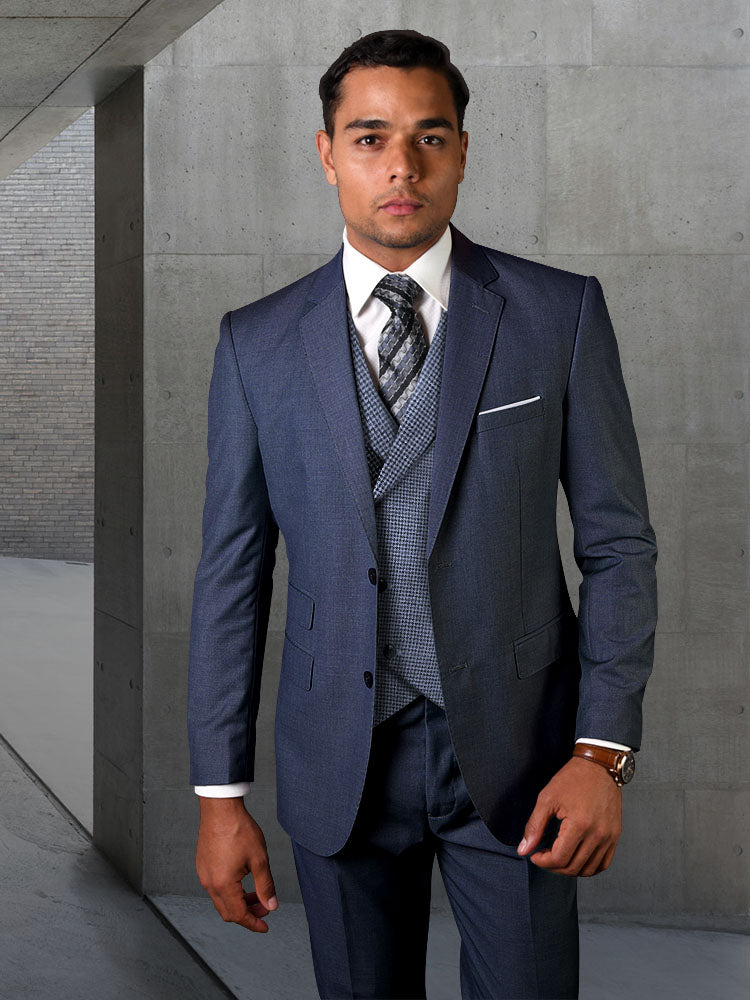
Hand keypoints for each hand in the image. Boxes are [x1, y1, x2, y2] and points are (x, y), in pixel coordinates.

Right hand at [196, 797, 277, 931]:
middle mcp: (210, 883)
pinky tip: (242, 880)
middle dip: (247, 913)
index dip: (253, 923)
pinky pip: (215, 887)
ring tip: (256, 892)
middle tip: (264, 906)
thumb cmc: (239, 829)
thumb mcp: (259, 859)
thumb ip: (265, 886)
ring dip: (239, 901)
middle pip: (228, 911)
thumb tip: (271, 905)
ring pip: (221, 900)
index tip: (265, 926)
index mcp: (223, 884)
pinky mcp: (202, 865)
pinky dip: (230, 891)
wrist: (220, 808)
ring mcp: (204, 874)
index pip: (238, 915)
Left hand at [517, 757, 621, 876]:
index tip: (535, 854)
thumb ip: (534, 826)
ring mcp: (609, 837)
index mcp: (579, 825)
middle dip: (553, 866)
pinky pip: (604, 863)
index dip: (543, 861)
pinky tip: (577, 858)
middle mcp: (597, 834)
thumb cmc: (573, 778)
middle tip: (544, 855)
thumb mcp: (547, 798)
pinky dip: (589, 867)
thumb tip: (524, 849)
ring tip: (559, 856)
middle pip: (573, 867)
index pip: (559, 859)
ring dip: (570, 868)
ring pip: (589, 869)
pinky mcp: (615, 835)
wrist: (599, 766)